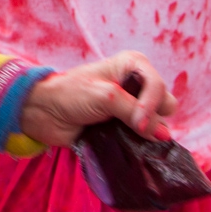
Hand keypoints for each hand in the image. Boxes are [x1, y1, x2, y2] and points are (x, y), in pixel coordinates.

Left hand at [19, 51, 176, 147]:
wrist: (44, 113)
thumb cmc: (70, 94)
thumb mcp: (104, 96)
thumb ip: (134, 112)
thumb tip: (164, 135)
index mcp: (133, 65)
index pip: (159, 86)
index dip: (151, 106)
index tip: (138, 124)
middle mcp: (137, 84)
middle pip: (166, 104)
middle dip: (154, 117)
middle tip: (133, 125)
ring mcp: (132, 107)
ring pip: (159, 123)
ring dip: (148, 132)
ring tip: (128, 135)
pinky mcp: (126, 127)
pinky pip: (147, 138)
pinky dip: (143, 143)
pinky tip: (131, 146)